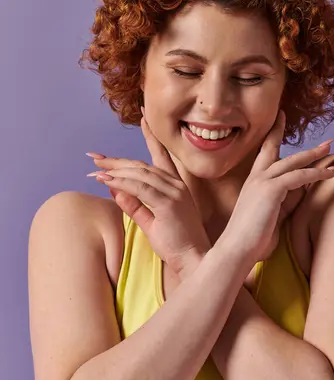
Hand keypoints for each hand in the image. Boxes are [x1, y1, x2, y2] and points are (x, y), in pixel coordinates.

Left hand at [88, 113, 210, 275]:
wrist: (193, 260)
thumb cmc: (175, 243)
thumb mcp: (150, 222)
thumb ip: (134, 205)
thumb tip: (114, 190)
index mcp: (175, 185)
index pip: (159, 156)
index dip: (150, 137)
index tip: (142, 118)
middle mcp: (175, 184)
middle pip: (141, 165)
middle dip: (116, 161)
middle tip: (95, 157)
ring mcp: (174, 192)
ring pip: (139, 174)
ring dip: (115, 171)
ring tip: (95, 170)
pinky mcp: (168, 203)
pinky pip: (140, 188)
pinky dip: (121, 183)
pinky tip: (106, 181)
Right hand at [219, 110, 333, 266]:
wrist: (236, 249)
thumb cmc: (251, 239)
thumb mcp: (271, 215)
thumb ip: (285, 200)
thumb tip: (303, 189)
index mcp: (253, 182)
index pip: (264, 152)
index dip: (273, 135)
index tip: (280, 119)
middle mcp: (256, 177)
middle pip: (274, 148)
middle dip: (290, 134)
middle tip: (300, 124)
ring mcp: (262, 182)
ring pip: (292, 161)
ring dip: (313, 154)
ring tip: (330, 146)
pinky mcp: (271, 190)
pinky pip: (299, 177)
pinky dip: (317, 174)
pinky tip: (331, 173)